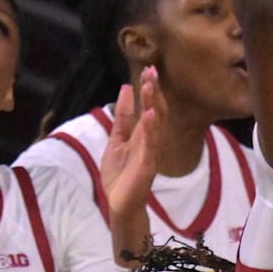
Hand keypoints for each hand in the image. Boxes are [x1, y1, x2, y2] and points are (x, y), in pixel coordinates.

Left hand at [102, 66, 165, 266]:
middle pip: (155, 111)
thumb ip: (123, 117)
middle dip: (153, 91)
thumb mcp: (117, 139)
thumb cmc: (120, 173)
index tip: (149, 68)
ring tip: (150, 86)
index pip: (149, 106)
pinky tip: (149, 114)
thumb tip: (126, 90)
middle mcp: (151, 140)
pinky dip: (151, 129)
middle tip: (152, 70)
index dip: (149, 88)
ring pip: (155, 125)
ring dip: (153, 104)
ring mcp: (150, 152)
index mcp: (143, 134)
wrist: (118, 203)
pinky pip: (151, 145)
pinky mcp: (147, 165)